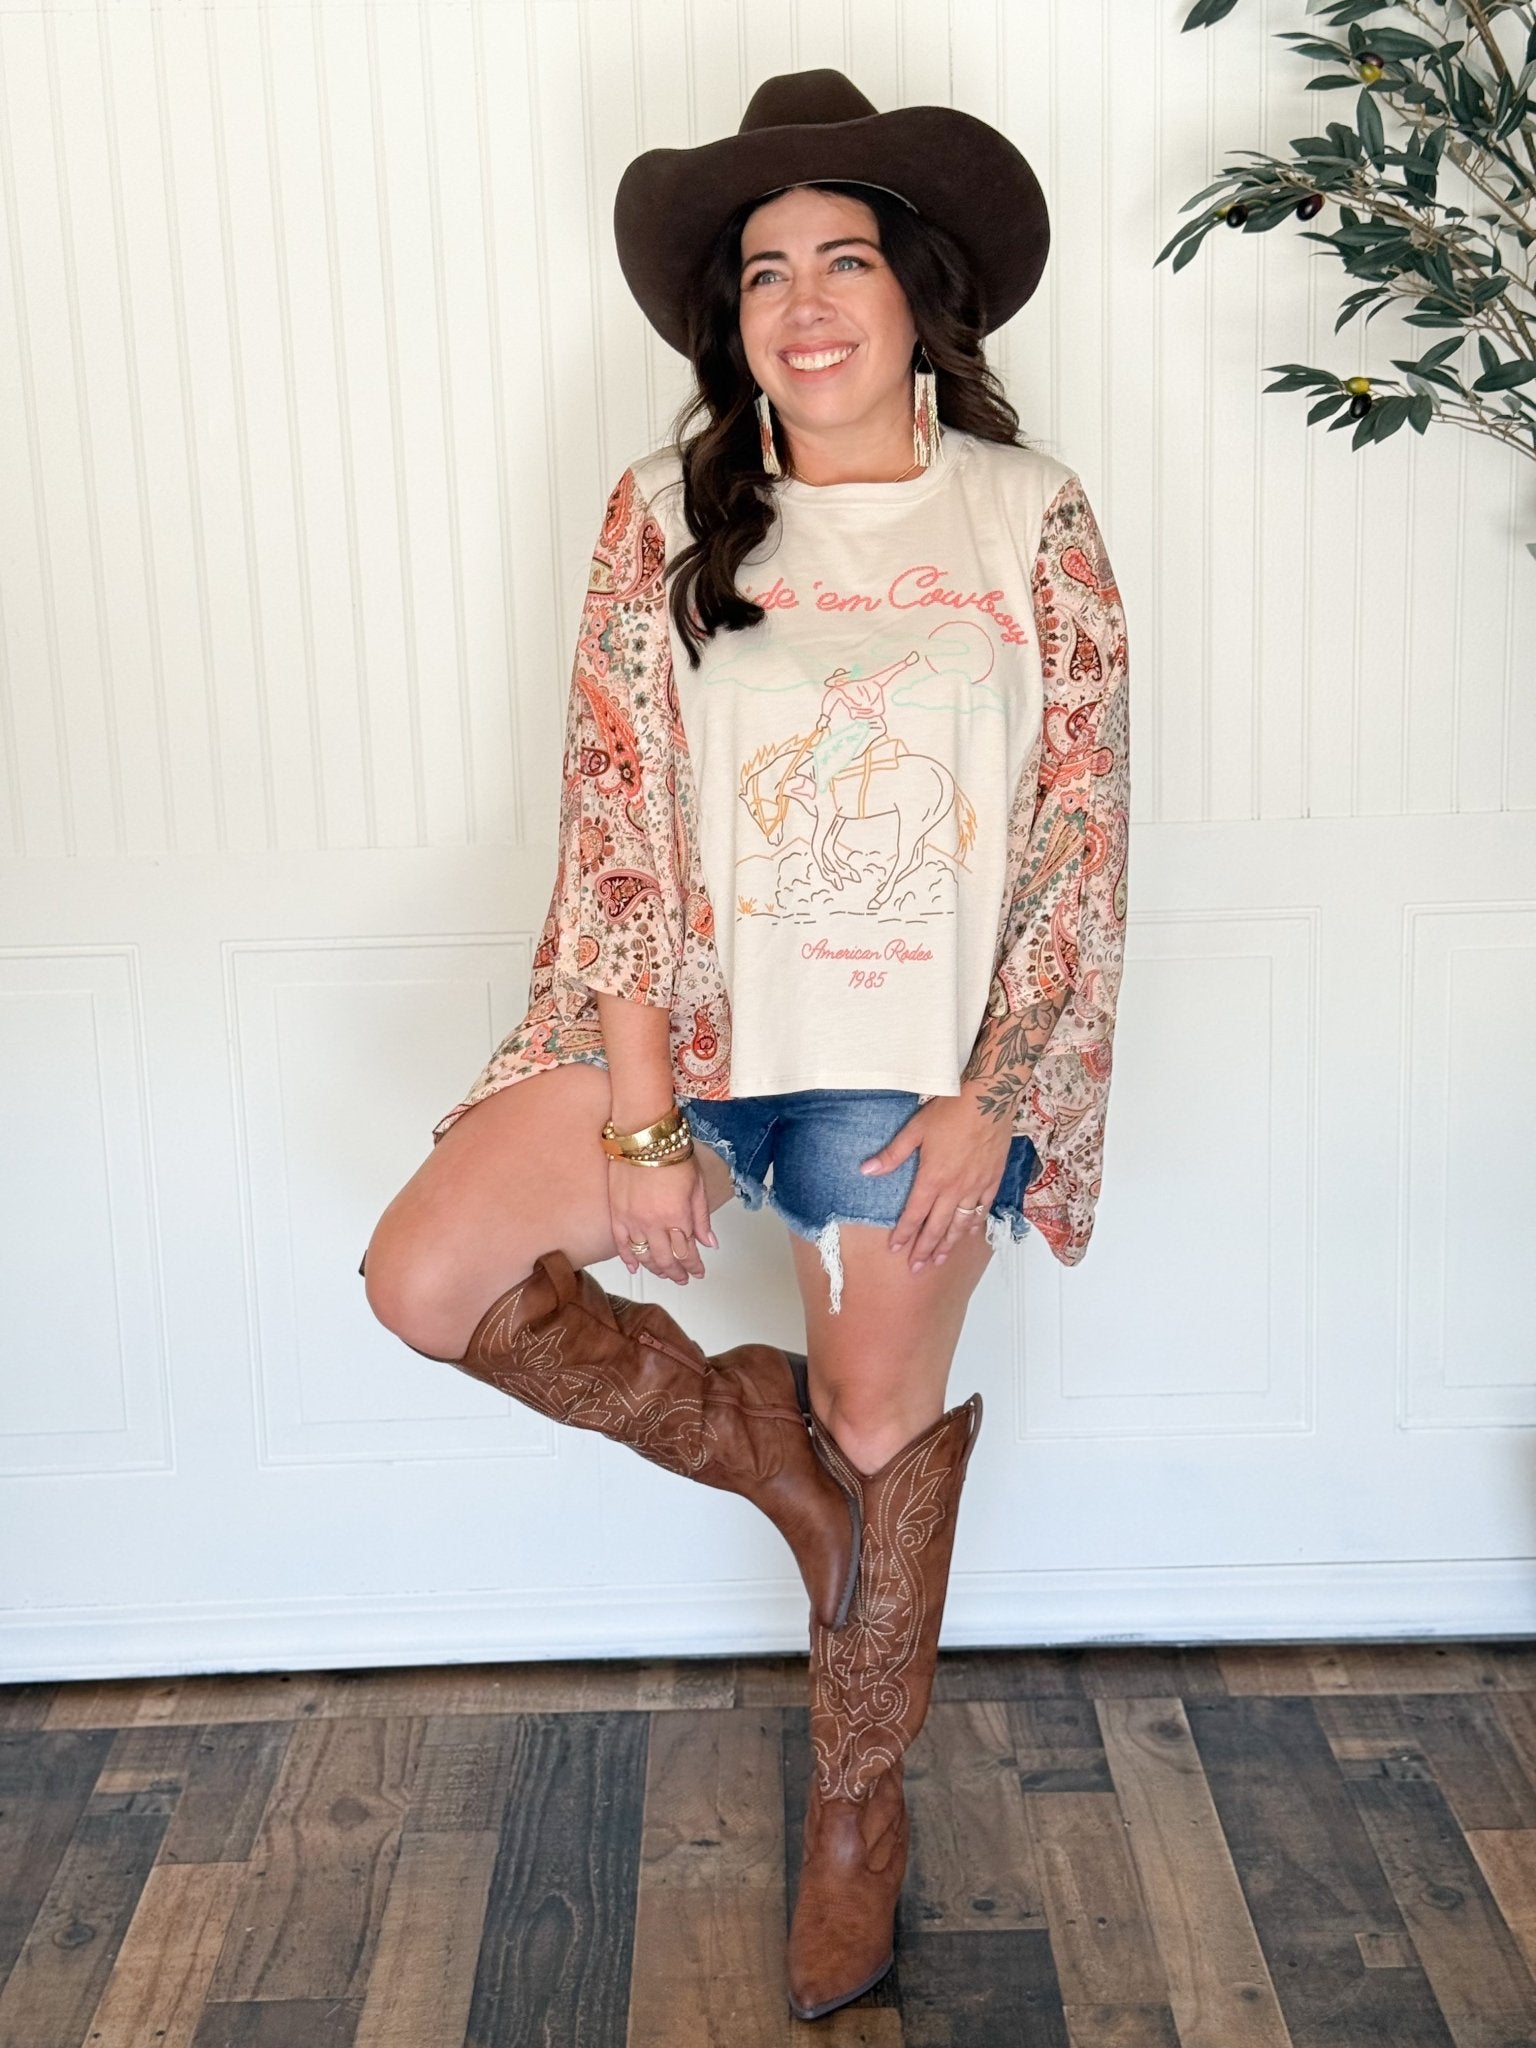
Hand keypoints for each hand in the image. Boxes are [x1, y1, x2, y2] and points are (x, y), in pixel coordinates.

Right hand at [608, 1152, 717, 1284]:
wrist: (644, 1135)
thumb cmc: (673, 1153)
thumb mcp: (697, 1185)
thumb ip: (701, 1218)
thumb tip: (708, 1243)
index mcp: (678, 1216)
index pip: (687, 1252)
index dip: (694, 1265)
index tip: (699, 1271)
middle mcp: (655, 1223)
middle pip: (666, 1259)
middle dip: (677, 1272)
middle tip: (683, 1279)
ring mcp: (633, 1220)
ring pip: (645, 1255)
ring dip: (656, 1269)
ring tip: (665, 1274)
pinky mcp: (617, 1213)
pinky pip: (622, 1243)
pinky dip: (628, 1258)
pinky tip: (635, 1267)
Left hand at [859, 1083, 1012, 1274]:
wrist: (989, 1099)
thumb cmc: (950, 1111)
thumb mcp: (915, 1130)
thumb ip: (892, 1155)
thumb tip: (866, 1170)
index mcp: (932, 1178)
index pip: (914, 1214)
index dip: (904, 1234)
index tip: (896, 1250)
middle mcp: (954, 1188)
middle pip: (937, 1227)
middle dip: (925, 1249)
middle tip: (917, 1269)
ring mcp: (976, 1186)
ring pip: (961, 1224)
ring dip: (949, 1244)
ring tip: (939, 1260)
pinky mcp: (992, 1180)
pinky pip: (983, 1209)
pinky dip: (974, 1225)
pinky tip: (969, 1234)